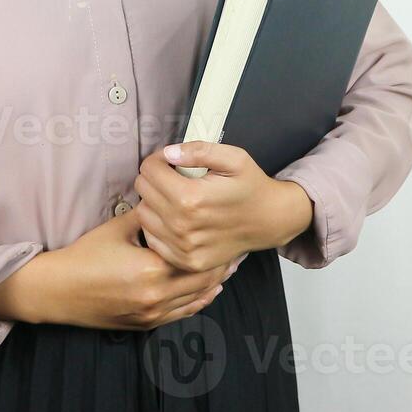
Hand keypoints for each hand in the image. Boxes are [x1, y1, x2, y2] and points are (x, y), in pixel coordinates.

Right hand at [0, 207, 238, 330]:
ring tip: (229, 268)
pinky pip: (182, 314)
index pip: (195, 257)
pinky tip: (209, 290)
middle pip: (202, 281)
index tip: (226, 233)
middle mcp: (156, 296)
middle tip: (236, 250)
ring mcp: (152, 313)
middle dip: (221, 266)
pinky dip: (199, 301)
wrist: (58, 291)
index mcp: (151, 270)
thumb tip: (168, 199)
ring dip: (214, 283)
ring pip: (196, 299)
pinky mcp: (146, 323)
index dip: (214, 245)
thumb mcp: (118, 228)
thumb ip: (148, 215)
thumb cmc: (84, 256)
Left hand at [133, 141, 315, 273]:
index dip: (158, 160)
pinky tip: (176, 218)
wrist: (269, 221)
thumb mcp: (234, 158)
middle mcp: (182, 226)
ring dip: (154, 202)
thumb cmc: (250, 186)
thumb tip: (169, 153)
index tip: (171, 161)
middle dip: (154, 179)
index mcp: (190, 197)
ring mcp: (183, 247)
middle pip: (143, 191)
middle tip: (173, 177)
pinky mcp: (185, 261)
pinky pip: (152, 239)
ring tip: (175, 198)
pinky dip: (158, 226)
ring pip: (143, 215)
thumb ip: (199, 150)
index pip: (149, 170)